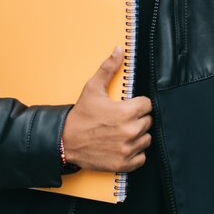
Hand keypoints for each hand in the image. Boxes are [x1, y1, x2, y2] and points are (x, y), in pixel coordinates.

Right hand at [61, 47, 152, 172]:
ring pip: (146, 139)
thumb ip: (108, 68)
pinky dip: (134, 153)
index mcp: (126, 112)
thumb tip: (119, 50)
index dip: (138, 104)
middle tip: (122, 119)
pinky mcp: (124, 164)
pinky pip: (141, 157)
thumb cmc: (80, 115)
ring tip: (121, 132)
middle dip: (137, 119)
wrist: (65, 141)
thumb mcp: (93, 88)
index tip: (128, 106)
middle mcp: (130, 131)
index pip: (148, 105)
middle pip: (148, 122)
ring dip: (137, 136)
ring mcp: (127, 149)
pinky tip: (122, 145)